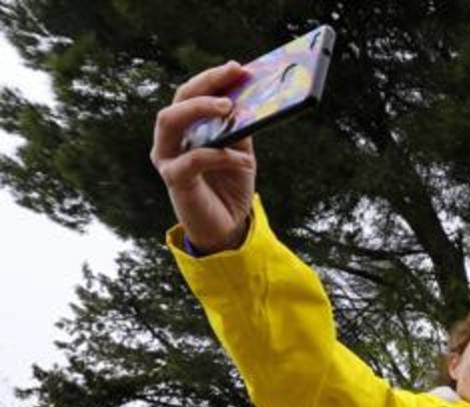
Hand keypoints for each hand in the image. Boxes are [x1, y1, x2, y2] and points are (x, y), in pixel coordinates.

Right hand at [151, 61, 256, 252]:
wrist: (228, 226)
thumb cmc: (231, 185)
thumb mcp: (241, 151)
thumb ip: (240, 127)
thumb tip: (253, 98)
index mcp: (185, 128)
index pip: (191, 93)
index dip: (212, 78)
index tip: (238, 68)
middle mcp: (170, 139)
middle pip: (177, 99)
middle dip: (205, 84)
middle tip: (232, 77)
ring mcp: (167, 158)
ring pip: (169, 120)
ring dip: (199, 109)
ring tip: (229, 108)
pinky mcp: (174, 180)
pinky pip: (192, 159)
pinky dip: (218, 155)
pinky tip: (240, 159)